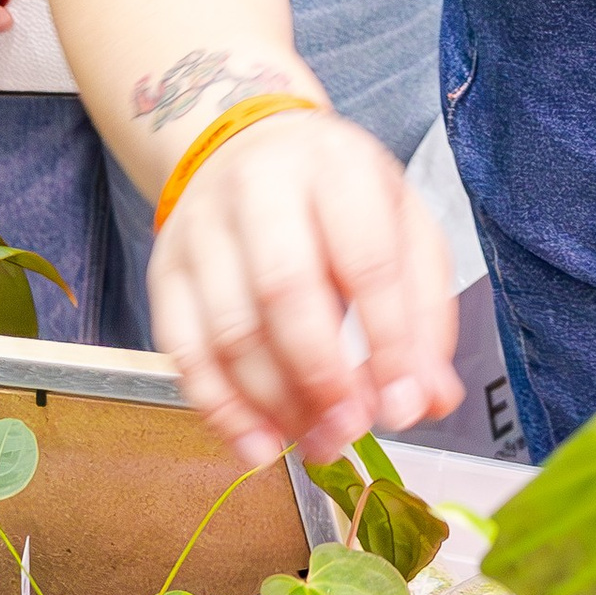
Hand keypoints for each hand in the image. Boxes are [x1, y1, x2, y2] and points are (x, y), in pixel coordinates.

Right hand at [148, 109, 461, 464]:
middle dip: (322, 377)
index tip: (403, 405)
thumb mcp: (402, 228)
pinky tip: (259, 445)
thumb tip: (430, 400)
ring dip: (276, 403)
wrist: (248, 149)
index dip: (388, 342)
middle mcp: (260, 187)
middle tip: (350, 431)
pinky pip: (183, 351)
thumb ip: (425, 315)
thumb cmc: (339, 199)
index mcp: (337, 168)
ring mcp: (202, 228)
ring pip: (230, 329)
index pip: (365, 261)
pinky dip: (221, 410)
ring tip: (317, 442)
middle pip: (285, 290)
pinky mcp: (165, 269)